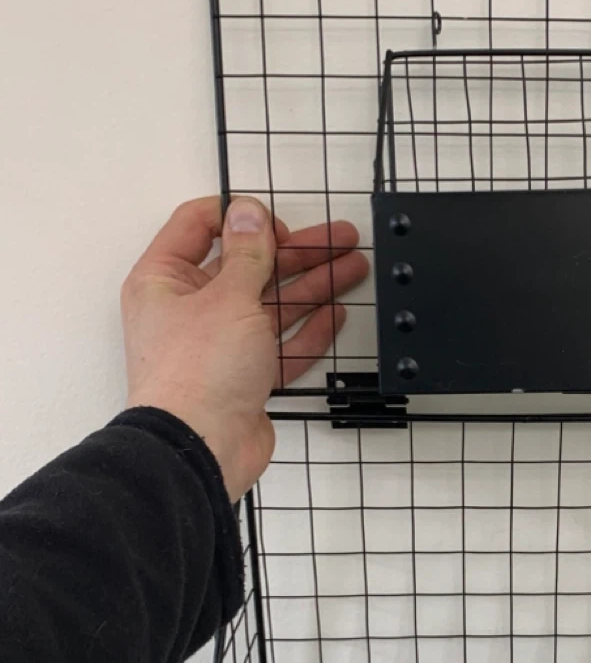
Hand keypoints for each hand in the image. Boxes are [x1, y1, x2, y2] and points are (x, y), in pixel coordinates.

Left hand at [122, 196, 367, 500]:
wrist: (202, 448)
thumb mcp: (229, 297)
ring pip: (271, 304)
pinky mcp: (244, 377)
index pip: (199, 226)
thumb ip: (248, 254)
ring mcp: (218, 345)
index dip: (241, 218)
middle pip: (248, 266)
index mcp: (165, 280)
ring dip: (313, 285)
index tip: (278, 222)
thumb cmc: (197, 376)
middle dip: (298, 252)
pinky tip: (334, 313)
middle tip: (339, 239)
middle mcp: (188, 310)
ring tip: (353, 268)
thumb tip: (250, 214)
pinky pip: (280, 345)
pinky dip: (308, 329)